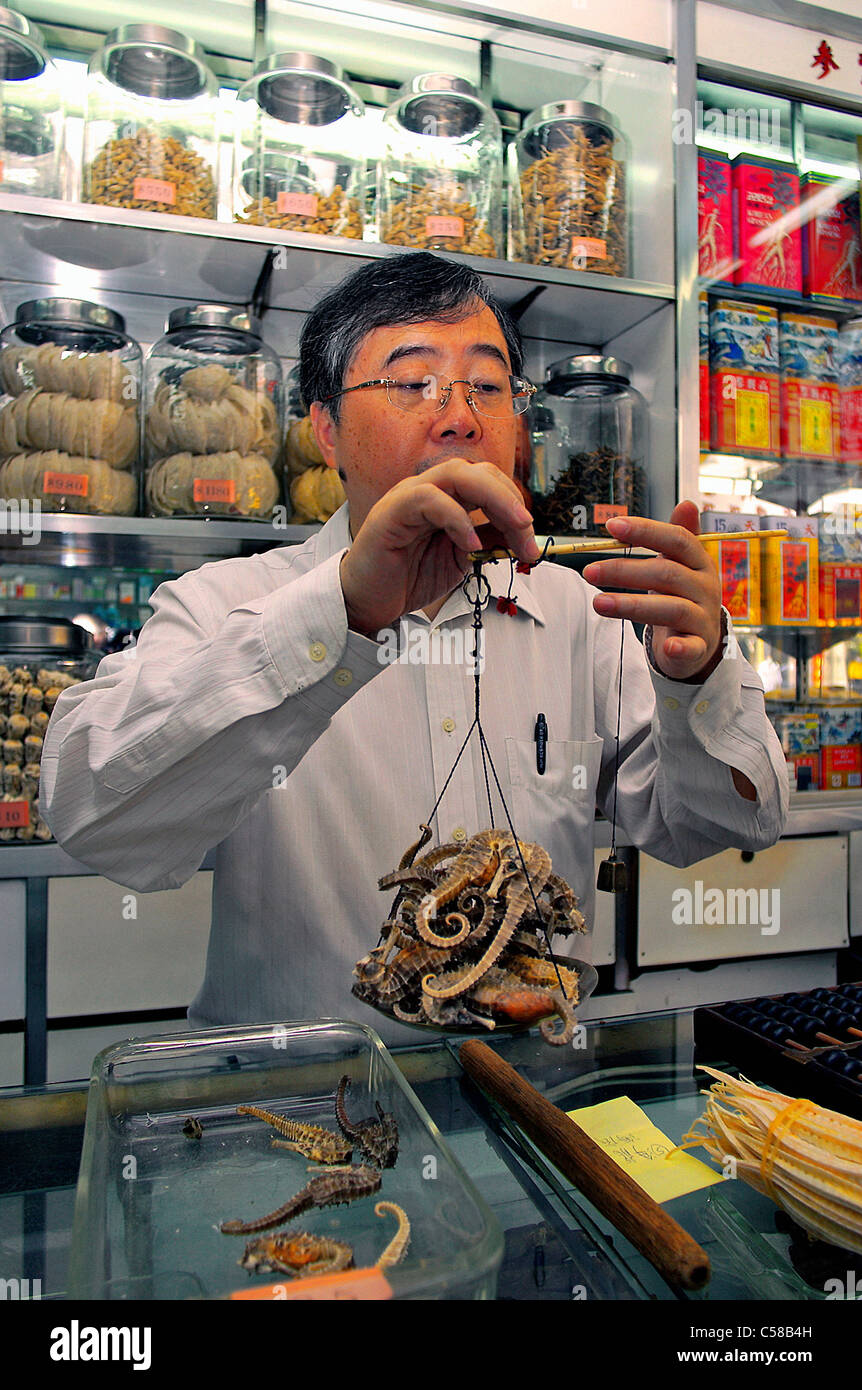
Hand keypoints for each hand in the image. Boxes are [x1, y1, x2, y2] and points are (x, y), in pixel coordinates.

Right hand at [339, 459, 538, 634]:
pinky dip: (457, 519)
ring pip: (456, 474)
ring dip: (493, 497)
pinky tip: (471, 544)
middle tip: (528, 529)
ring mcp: (408, 496)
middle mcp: (428, 489)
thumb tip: (521, 537)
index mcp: (446, 497)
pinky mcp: (391, 512)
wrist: (369, 601)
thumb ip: (487, 544)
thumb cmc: (409, 577)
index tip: (531, 542)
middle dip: (510, 497)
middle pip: (477, 471)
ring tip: (514, 526)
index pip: (487, 482)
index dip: (514, 504)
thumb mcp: (460, 560)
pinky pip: (429, 500)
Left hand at [581, 501, 722, 681]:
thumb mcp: (683, 566)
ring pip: (671, 608)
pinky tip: (664, 647)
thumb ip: (678, 538)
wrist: (702, 640)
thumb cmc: (684, 596)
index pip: (676, 540)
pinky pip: (691, 647)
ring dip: (632, 605)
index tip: (612, 527)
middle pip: (666, 574)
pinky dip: (680, 647)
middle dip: (624, 571)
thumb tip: (687, 503)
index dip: (645, 531)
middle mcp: (705, 587)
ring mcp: (703, 618)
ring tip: (598, 603)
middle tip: (589, 571)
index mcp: (700, 562)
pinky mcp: (699, 647)